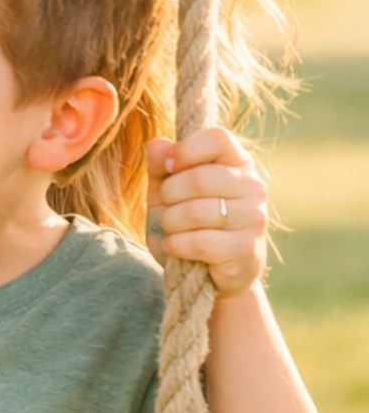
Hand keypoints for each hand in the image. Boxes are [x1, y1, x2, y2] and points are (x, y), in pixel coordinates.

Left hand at [145, 129, 267, 296]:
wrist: (208, 273)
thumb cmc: (186, 222)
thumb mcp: (166, 190)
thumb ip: (161, 166)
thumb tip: (157, 144)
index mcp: (236, 161)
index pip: (218, 138)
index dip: (186, 150)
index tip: (169, 168)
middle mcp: (253, 186)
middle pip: (200, 177)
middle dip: (169, 194)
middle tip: (165, 207)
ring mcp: (254, 218)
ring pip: (197, 211)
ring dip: (170, 222)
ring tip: (169, 228)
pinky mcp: (247, 249)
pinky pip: (200, 242)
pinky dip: (176, 244)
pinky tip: (174, 246)